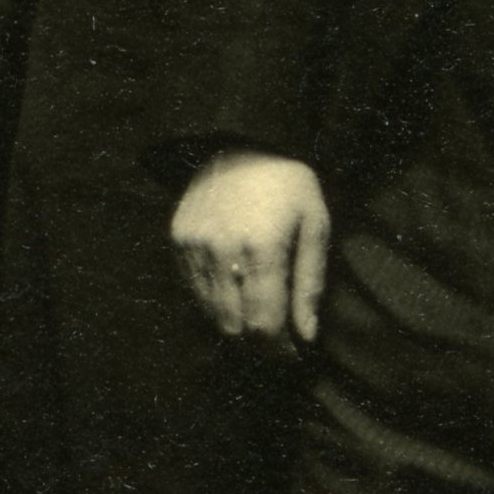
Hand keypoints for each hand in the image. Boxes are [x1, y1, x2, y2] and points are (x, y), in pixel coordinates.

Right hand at [169, 153, 328, 344]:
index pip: (264, 324)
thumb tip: (307, 336)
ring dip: (236, 326)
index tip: (294, 355)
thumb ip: (310, 282)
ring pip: (211, 313)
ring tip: (258, 320)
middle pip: (234, 326)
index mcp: (262, 247)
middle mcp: (222, 251)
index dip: (279, 350)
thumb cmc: (287, 183)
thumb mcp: (315, 223)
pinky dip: (215, 302)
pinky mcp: (177, 240)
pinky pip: (194, 290)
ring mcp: (194, 246)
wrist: (238, 139)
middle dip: (258, 344)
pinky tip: (236, 291)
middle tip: (279, 343)